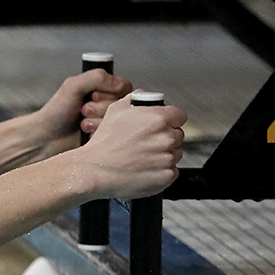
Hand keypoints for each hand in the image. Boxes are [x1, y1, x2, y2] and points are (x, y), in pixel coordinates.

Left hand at [22, 69, 133, 159]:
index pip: (126, 87)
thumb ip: (97, 77)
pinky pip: (113, 135)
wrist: (46, 137)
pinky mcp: (107, 138)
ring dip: (98, 122)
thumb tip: (121, 86)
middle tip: (83, 110)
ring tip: (82, 123)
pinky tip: (85, 134)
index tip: (92, 96)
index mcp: (105, 88)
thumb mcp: (73, 85)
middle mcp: (111, 104)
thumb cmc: (57, 111)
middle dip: (100, 108)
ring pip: (119, 121)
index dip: (110, 93)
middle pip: (123, 104)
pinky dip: (98, 134)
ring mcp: (110, 122)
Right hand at [70, 93, 184, 199]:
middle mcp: (166, 138)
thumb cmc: (103, 143)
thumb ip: (136, 99)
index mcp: (158, 119)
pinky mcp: (165, 177)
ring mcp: (167, 159)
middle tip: (146, 143)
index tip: (162, 125)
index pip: (180, 116)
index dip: (170, 119)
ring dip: (163, 155)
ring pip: (175, 154)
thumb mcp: (115, 110)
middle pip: (178, 135)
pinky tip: (144, 168)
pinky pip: (170, 172)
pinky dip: (160, 171)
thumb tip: (146, 97)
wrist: (93, 170)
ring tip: (142, 157)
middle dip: (165, 137)